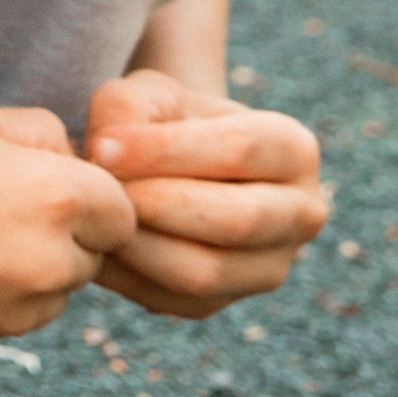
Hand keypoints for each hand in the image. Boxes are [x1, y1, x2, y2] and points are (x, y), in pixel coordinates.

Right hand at [0, 102, 137, 349]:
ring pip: (55, 292)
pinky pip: (13, 317)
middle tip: (4, 203)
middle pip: (93, 256)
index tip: (55, 181)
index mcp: (58, 200)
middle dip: (66, 232)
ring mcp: (14, 313)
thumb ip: (39, 132)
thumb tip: (69, 156)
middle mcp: (48, 265)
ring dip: (34, 269)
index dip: (94, 194)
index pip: (123, 212)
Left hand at [82, 68, 325, 319]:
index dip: (167, 150)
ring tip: (96, 216)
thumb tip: (106, 153)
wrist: (173, 167)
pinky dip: (129, 277)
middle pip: (235, 220)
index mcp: (295, 150)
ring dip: (140, 246)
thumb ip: (127, 107)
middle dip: (157, 205)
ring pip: (205, 273)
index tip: (103, 146)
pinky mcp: (224, 304)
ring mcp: (268, 268)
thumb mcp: (151, 92)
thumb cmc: (166, 120)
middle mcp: (300, 216)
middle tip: (100, 189)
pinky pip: (174, 301)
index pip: (239, 150)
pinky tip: (97, 245)